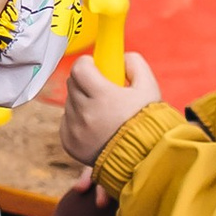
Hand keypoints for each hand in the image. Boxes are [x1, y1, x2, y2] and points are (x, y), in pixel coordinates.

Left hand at [62, 54, 161, 168]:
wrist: (145, 159)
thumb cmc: (149, 122)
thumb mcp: (149, 88)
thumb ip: (135, 64)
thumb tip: (121, 56)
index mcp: (103, 96)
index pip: (79, 68)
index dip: (86, 64)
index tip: (95, 66)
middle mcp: (85, 113)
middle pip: (72, 84)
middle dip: (85, 81)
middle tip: (101, 89)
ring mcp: (75, 130)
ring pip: (69, 103)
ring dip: (81, 102)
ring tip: (102, 112)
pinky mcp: (69, 143)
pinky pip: (66, 122)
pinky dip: (76, 121)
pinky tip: (95, 126)